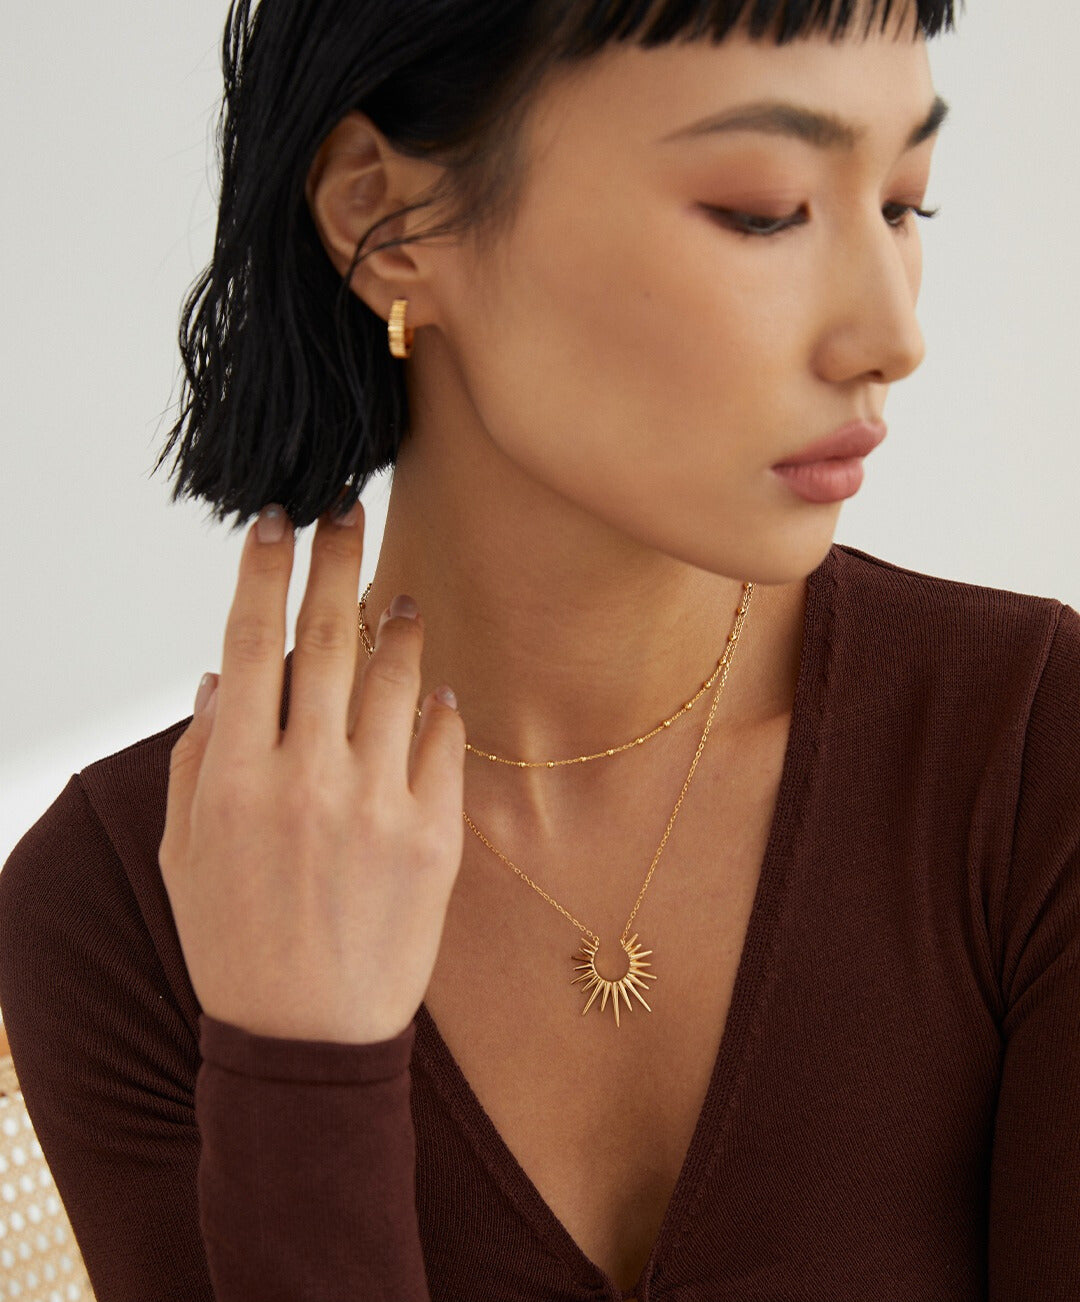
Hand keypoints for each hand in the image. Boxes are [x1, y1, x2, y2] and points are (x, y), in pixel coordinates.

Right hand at [159, 501, 466, 1044]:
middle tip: (349, 511)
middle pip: (332, 640)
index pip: (253, 643)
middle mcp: (311, 779)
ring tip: (400, 598)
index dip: (265, 572)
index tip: (277, 518)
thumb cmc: (237, 944)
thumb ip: (201, 757)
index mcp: (240, 777)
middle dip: (339, 560)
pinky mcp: (436, 835)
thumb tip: (224, 675)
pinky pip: (443, 742)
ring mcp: (381, 804)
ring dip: (400, 625)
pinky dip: (438, 705)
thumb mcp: (187, 854)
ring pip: (399, 679)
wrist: (309, 1039)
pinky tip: (433, 691)